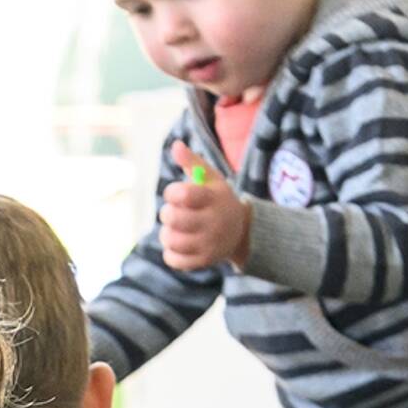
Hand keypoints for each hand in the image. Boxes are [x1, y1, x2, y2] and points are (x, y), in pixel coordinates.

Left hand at [160, 141, 251, 271]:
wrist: (241, 232)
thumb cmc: (218, 199)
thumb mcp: (211, 178)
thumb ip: (193, 162)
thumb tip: (175, 146)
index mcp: (213, 198)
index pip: (183, 195)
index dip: (171, 193)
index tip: (173, 194)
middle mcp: (213, 222)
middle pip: (173, 218)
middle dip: (166, 213)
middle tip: (171, 213)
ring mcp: (209, 244)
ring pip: (171, 240)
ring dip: (166, 234)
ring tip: (173, 229)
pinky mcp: (203, 261)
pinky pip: (174, 260)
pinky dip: (170, 253)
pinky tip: (178, 245)